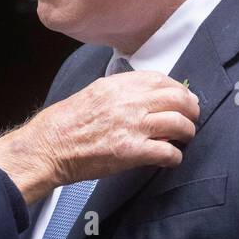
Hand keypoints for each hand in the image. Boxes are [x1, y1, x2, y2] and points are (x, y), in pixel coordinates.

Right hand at [0, 71, 198, 203]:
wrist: (47, 147)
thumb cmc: (63, 124)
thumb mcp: (91, 93)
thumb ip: (119, 92)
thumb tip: (143, 97)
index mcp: (116, 86)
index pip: (160, 79)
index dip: (178, 89)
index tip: (182, 97)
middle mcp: (127, 102)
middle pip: (177, 98)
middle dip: (191, 109)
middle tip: (191, 117)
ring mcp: (131, 127)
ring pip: (179, 124)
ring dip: (187, 132)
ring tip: (183, 138)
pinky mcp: (131, 152)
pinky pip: (168, 152)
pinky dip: (174, 157)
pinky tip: (170, 158)